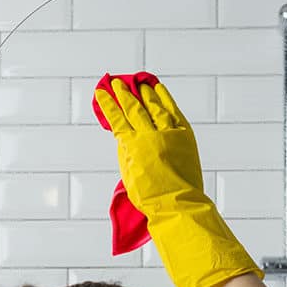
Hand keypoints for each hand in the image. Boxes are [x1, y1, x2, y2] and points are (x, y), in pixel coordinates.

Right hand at [94, 78, 205, 214]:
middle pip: (134, 108)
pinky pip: (174, 111)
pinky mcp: (185, 135)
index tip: (101, 92)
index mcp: (132, 146)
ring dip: (146, 93)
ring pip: (155, 106)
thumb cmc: (150, 197)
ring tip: (139, 84)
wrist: (176, 204)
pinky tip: (160, 90)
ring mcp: (169, 133)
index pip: (117, 119)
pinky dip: (166, 99)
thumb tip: (124, 135)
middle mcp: (149, 135)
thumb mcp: (128, 173)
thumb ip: (126, 151)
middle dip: (124, 94)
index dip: (108, 104)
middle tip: (118, 83)